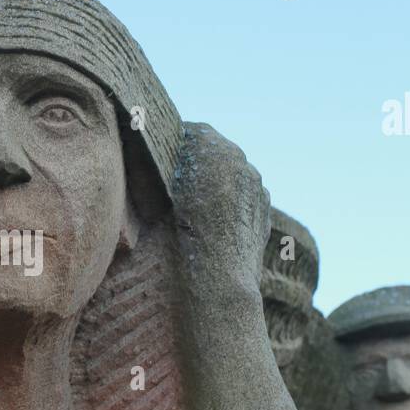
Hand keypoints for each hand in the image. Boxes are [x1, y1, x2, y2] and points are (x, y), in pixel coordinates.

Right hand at [172, 123, 270, 299]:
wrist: (219, 279)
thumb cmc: (181, 237)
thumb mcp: (157, 197)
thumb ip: (158, 170)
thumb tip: (143, 160)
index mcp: (215, 149)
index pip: (194, 131)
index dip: (177, 140)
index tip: (164, 149)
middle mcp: (241, 161)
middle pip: (216, 150)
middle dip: (199, 159)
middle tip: (177, 176)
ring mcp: (257, 185)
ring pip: (234, 173)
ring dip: (217, 180)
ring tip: (197, 202)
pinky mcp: (265, 209)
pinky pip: (246, 195)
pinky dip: (232, 200)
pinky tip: (216, 221)